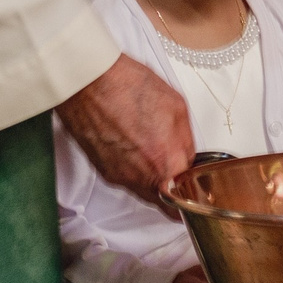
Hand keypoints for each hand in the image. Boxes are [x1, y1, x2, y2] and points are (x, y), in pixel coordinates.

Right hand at [59, 54, 192, 205]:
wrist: (88, 82)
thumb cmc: (128, 87)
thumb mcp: (176, 107)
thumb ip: (186, 142)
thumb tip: (188, 159)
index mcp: (165, 163)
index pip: (186, 200)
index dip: (193, 193)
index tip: (194, 186)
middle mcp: (140, 178)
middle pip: (164, 200)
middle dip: (173, 188)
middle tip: (176, 168)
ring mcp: (119, 176)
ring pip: (144, 190)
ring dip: (152, 177)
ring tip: (150, 148)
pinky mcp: (102, 170)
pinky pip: (125, 178)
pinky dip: (133, 168)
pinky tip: (132, 144)